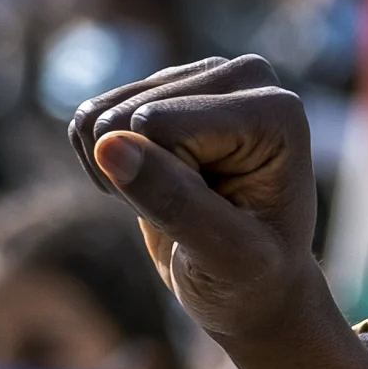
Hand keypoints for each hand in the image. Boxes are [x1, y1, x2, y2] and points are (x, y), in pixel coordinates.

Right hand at [65, 55, 367, 368]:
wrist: (252, 292)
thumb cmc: (252, 283)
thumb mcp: (217, 255)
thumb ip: (171, 201)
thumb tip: (112, 146)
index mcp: (277, 109)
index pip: (165, 126)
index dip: (162, 184)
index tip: (211, 226)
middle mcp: (245, 76)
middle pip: (130, 110)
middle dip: (139, 174)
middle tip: (193, 220)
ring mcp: (203, 78)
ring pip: (101, 109)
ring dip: (117, 170)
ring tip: (175, 207)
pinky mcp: (165, 89)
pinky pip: (90, 114)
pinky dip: (102, 159)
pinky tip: (147, 185)